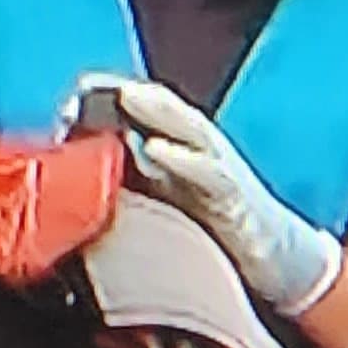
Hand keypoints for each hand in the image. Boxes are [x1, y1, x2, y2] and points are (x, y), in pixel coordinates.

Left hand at [83, 75, 344, 317]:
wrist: (275, 260)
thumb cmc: (213, 227)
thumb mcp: (166, 200)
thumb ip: (131, 180)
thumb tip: (79, 170)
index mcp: (181, 149)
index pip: (144, 114)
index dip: (111, 101)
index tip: (72, 98)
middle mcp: (201, 150)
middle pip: (164, 111)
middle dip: (128, 96)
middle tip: (90, 87)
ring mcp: (221, 169)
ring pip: (189, 129)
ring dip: (157, 109)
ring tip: (126, 96)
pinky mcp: (236, 196)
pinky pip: (208, 171)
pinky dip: (182, 157)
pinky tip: (157, 149)